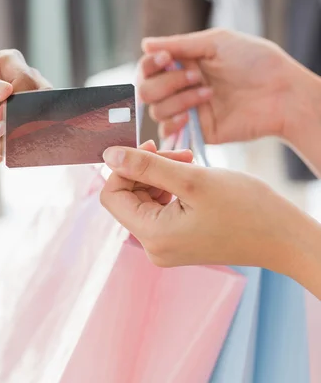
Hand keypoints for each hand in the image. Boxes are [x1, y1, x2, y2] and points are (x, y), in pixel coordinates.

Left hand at [0, 49, 50, 214]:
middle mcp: (19, 84)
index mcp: (3, 65)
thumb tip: (5, 89)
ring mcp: (24, 110)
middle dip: (16, 121)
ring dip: (13, 137)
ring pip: (40, 123)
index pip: (26, 79)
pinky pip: (32, 143)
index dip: (14, 101)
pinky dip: (10, 149)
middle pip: (41, 100)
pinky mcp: (23, 135)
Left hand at [99, 144, 315, 278]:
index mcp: (152, 236)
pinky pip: (161, 209)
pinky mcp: (178, 241)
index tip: (151, 147)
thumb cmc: (247, 208)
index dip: (125, 168)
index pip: (112, 195)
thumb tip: (109, 155)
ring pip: (145, 199)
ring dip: (161, 175)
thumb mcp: (191, 179)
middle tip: (181, 154)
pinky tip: (193, 179)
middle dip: (148, 169)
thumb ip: (146, 166)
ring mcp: (166, 246)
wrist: (284, 237)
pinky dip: (171, 188)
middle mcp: (153, 247)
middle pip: (128, 197)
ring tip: (191, 164)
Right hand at [138, 28, 310, 142]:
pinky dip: (172, 123)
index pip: (148, 68)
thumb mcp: (216, 42)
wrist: (281, 93)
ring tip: (209, 93)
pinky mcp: (194, 131)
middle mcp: (180, 88)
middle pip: (145, 91)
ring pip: (156, 110)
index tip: (167, 58)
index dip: (149, 65)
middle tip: (196, 76)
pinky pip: (166, 132)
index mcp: (183, 64)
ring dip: (179, 99)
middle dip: (167, 82)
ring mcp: (186, 110)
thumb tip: (144, 44)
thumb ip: (179, 44)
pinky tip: (191, 116)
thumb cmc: (255, 62)